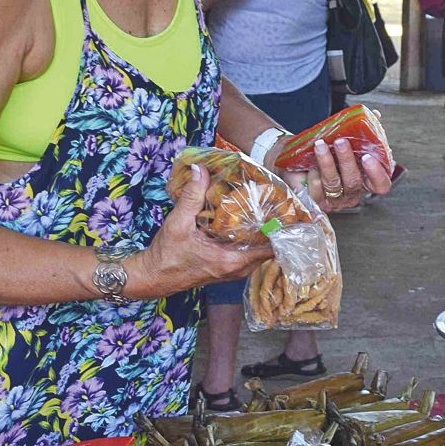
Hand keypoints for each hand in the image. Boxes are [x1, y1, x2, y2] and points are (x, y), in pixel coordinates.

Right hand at [129, 163, 274, 295]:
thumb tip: (201, 168)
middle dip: (275, 227)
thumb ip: (192, 195)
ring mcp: (234, 271)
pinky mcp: (228, 268)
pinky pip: (249, 252)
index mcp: (231, 261)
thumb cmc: (166, 255)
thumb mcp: (178, 223)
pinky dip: (253, 238)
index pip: (270, 249)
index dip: (282, 230)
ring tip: (269, 207)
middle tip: (280, 203)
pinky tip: (250, 220)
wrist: (153, 277)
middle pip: (268, 248)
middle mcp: (237, 269)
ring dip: (265, 233)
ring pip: (259, 251)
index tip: (291, 212)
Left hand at [273, 137, 392, 213]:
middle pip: (353, 182)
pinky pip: (316, 190)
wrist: (300, 160)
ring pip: (333, 183)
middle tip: (340, 142)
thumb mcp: (347, 141)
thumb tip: (375, 114)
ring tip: (320, 145)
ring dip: (326, 162)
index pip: (380, 185)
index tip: (367, 156)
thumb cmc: (329, 152)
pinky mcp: (317, 202)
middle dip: (346, 160)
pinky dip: (313, 174)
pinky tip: (309, 163)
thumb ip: (363, 131)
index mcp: (365, 180)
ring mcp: (335, 200)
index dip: (376, 174)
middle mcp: (352, 193)